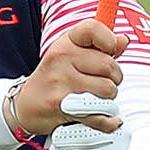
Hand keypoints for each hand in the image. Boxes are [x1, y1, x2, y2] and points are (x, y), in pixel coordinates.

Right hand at [11, 21, 126, 137]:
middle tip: (103, 83)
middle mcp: (61, 58)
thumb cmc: (55, 79)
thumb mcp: (72, 56)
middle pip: (109, 66)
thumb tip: (123, 40)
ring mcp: (60, 82)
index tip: (110, 51)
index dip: (109, 40)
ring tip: (96, 100)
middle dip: (114, 79)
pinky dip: (106, 121)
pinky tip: (103, 118)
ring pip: (107, 90)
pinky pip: (98, 114)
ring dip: (108, 100)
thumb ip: (99, 47)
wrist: (25, 106)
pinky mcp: (61, 106)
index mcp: (66, 43)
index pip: (93, 29)